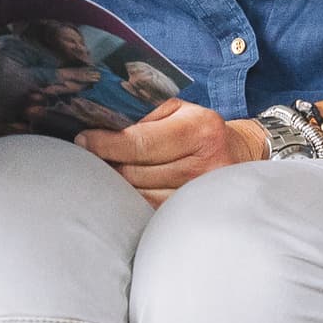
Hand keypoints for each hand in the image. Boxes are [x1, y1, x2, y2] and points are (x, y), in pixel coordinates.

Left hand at [76, 99, 248, 201]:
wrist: (238, 155)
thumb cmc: (199, 128)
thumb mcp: (178, 109)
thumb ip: (144, 112)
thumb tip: (100, 121)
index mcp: (199, 130)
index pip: (141, 142)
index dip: (106, 143)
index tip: (83, 140)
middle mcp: (204, 164)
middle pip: (136, 171)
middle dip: (107, 163)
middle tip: (87, 156)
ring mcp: (200, 194)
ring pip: (139, 194)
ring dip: (117, 184)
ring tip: (105, 171)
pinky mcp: (192, 213)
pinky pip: (149, 209)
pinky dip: (131, 199)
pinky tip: (122, 189)